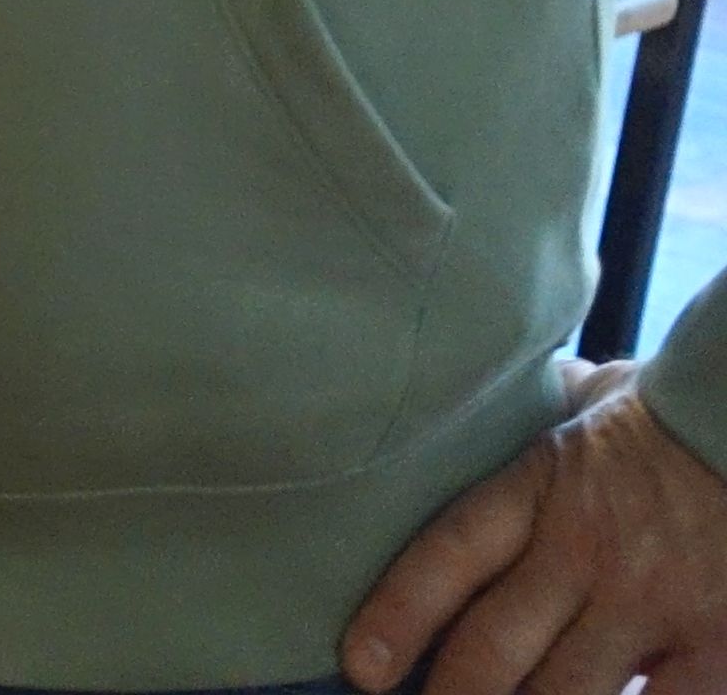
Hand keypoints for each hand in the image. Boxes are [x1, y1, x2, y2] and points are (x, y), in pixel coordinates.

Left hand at [346, 363, 726, 693]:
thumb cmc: (678, 418)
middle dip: (452, 692)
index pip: (450, 554)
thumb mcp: (598, 395)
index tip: (359, 666)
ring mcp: (652, 601)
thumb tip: (495, 387)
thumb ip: (542, 406)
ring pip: (563, 691)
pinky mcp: (714, 643)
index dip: (399, 615)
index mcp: (543, 484)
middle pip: (493, 644)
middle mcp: (586, 548)